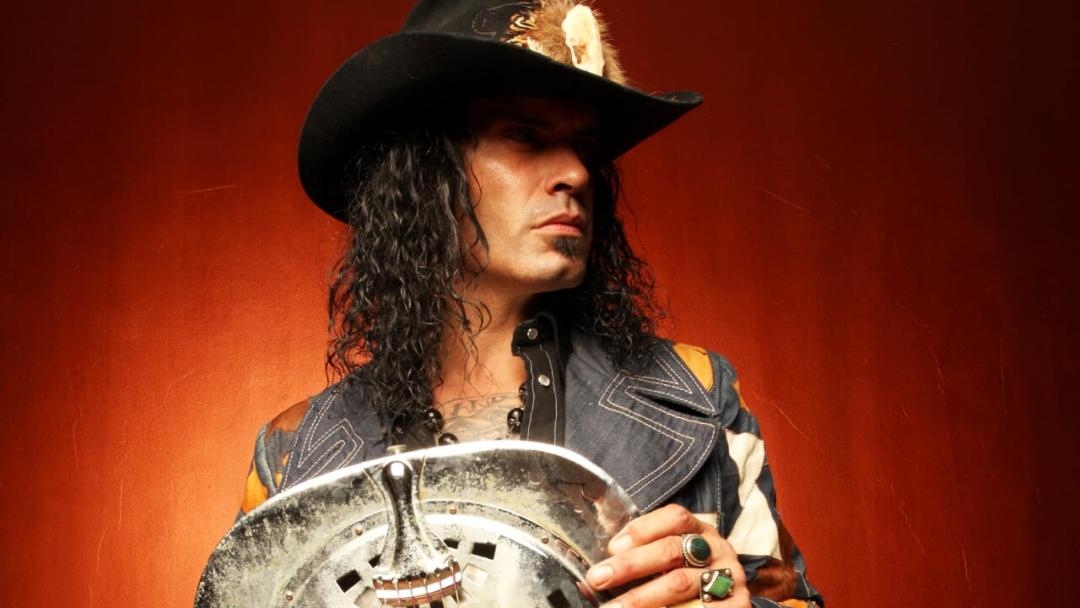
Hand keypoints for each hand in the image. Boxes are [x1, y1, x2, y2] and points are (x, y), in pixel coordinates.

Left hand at [585, 504, 750, 607]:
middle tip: (598, 578)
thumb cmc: (689, 579)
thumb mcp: (676, 560)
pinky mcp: (736, 606)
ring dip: (640, 597)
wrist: (725, 606)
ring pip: (678, 583)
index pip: (676, 517)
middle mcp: (718, 551)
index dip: (642, 529)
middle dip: (630, 564)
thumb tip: (602, 565)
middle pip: (671, 550)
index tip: (612, 547)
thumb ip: (646, 555)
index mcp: (702, 531)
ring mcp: (729, 579)